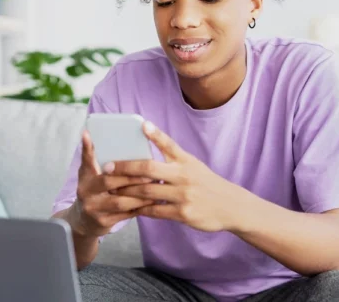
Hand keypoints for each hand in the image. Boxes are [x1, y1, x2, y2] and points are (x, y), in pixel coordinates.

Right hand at [70, 131, 154, 237]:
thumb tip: (89, 132)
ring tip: (155, 187)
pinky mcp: (103, 222)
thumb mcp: (90, 175)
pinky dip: (140, 207)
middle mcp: (85, 191)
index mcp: (84, 176)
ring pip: (120, 200)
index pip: (86, 159)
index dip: (88, 147)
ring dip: (140, 194)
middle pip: (109, 181)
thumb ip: (93, 158)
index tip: (89, 133)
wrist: (84, 222)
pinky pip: (125, 214)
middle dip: (131, 177)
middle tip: (150, 173)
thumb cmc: (94, 191)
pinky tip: (152, 201)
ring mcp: (93, 208)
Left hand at [104, 122, 240, 232]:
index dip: (156, 134)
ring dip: (127, 190)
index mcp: (186, 161)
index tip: (142, 125)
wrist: (230, 207)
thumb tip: (149, 137)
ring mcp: (183, 195)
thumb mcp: (193, 164)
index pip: (169, 144)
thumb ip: (172, 154)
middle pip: (150, 168)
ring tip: (111, 189)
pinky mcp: (182, 214)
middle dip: (126, 168)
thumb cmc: (206, 183)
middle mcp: (184, 176)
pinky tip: (128, 207)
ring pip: (148, 191)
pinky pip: (155, 211)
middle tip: (108, 168)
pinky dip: (140, 209)